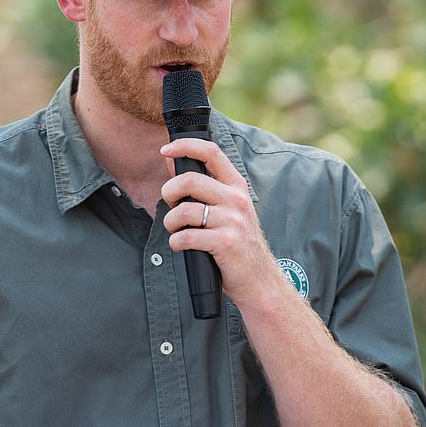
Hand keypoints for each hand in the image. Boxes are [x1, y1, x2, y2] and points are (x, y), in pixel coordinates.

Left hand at [160, 138, 279, 310]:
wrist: (260, 280)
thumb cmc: (238, 245)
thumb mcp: (229, 211)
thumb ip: (206, 190)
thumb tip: (173, 167)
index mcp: (237, 187)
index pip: (211, 152)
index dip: (185, 146)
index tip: (166, 149)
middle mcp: (236, 200)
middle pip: (189, 181)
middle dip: (169, 192)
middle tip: (170, 205)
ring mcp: (232, 221)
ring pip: (183, 211)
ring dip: (170, 223)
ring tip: (176, 231)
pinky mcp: (225, 243)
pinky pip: (185, 236)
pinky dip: (176, 242)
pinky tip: (181, 246)